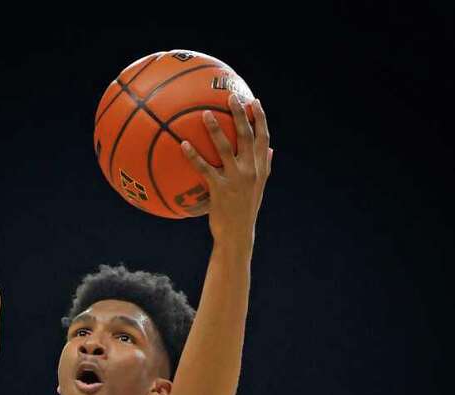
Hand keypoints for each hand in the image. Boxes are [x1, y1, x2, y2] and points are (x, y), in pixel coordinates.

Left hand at [179, 95, 271, 241]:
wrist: (237, 236)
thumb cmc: (245, 213)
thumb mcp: (259, 190)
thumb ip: (265, 168)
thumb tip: (271, 149)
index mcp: (260, 169)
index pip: (263, 138)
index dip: (260, 118)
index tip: (254, 101)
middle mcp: (250, 171)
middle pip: (247, 136)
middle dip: (240, 114)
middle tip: (230, 97)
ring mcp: (236, 180)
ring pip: (226, 148)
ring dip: (215, 129)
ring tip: (205, 113)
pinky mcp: (220, 190)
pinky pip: (204, 168)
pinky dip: (194, 156)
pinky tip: (183, 145)